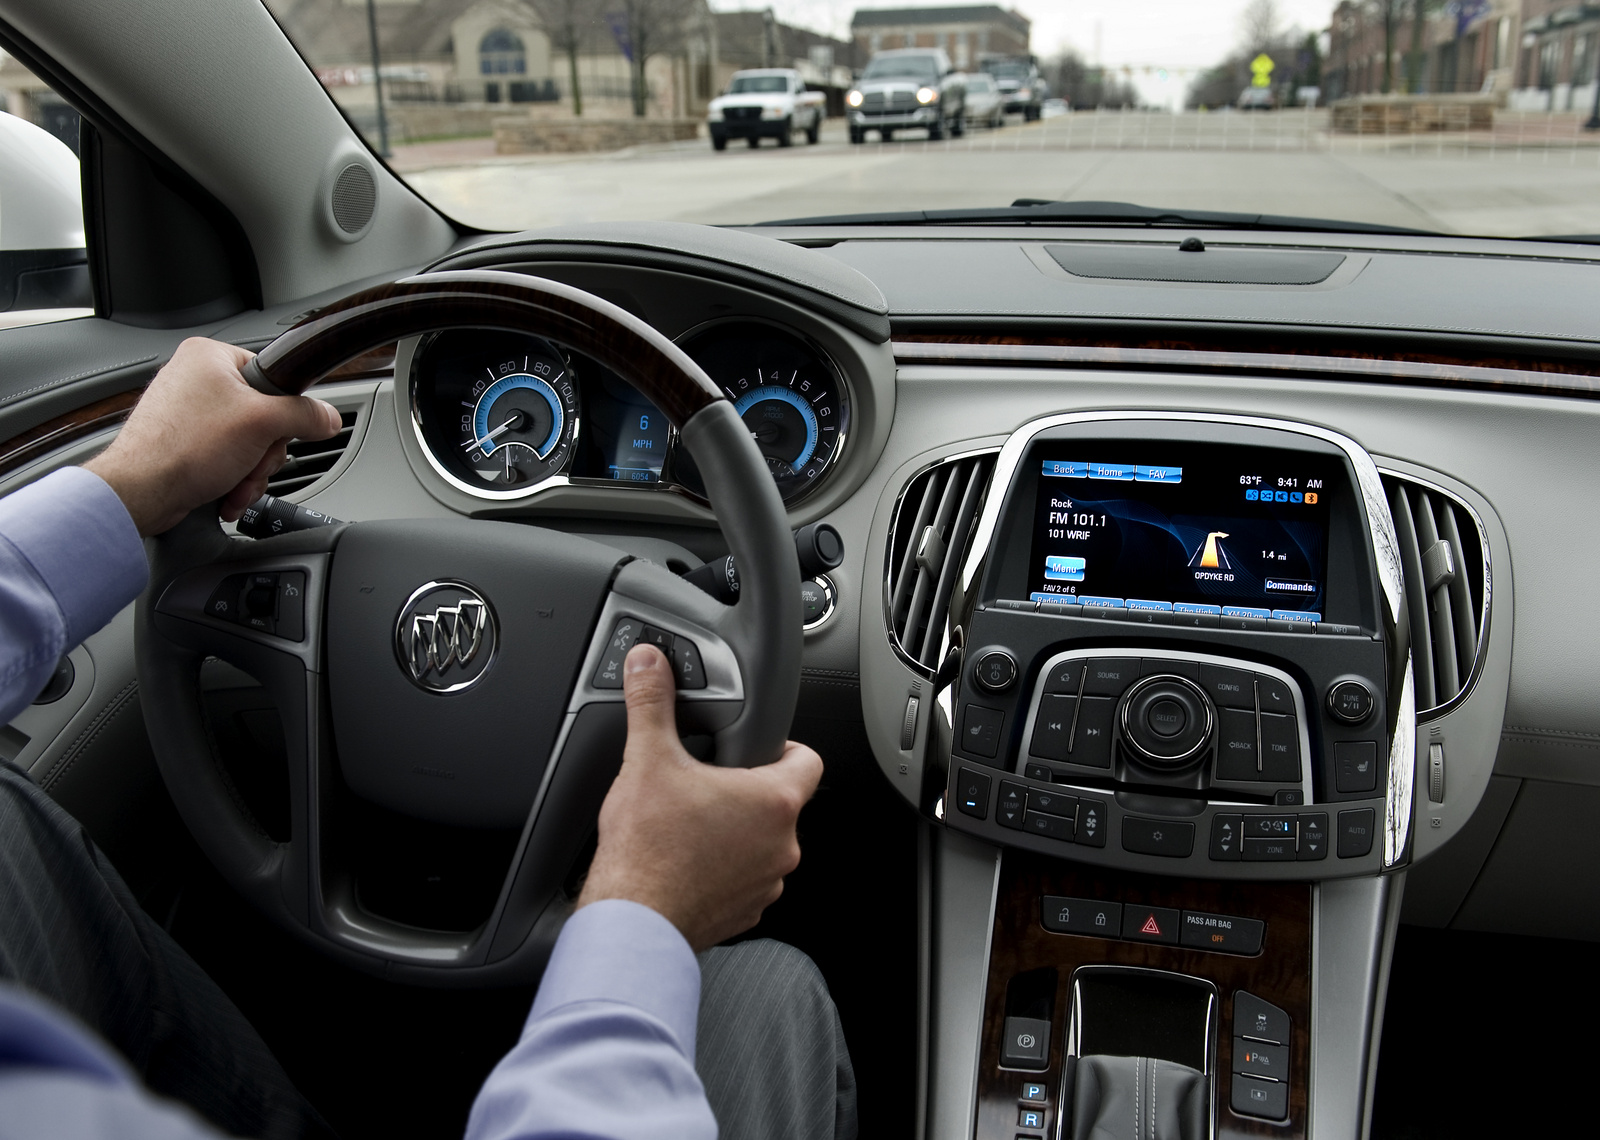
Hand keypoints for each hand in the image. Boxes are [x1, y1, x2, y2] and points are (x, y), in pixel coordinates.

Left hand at [84, 337, 341, 535]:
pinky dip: (232, 479)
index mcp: (210, 357)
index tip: (277, 430)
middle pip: (263, 416)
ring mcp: (188, 413)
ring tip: (234, 483)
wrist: (141, 493)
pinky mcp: (185, 443)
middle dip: (263, 452)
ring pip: (248, 443)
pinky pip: (227, 458)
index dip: (282, 410)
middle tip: (251, 461)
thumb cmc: (182, 449)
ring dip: (250, 471)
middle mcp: (196, 379)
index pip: (273, 376)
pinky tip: (225, 492)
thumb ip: (305, 416)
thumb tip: (329, 418)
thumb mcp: (262, 423)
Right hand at [577, 644, 822, 950]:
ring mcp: (766, 884)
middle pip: (781, 803)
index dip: (784, 746)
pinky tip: (686, 860)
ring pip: (763, 845)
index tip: (758, 744)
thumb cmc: (646, 851)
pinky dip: (723, 869)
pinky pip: (744, 880)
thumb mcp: (647, 760)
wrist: (632, 923)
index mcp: (774, 802)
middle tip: (708, 782)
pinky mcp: (744, 913)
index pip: (808, 759)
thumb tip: (649, 664)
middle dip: (748, 790)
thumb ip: (652, 703)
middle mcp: (782, 846)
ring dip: (737, 833)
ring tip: (693, 823)